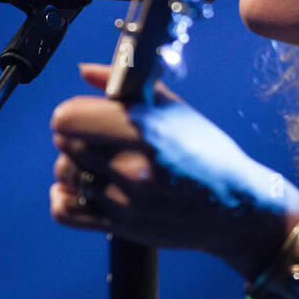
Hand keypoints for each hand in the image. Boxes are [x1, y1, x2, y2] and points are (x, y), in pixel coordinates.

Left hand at [49, 63, 298, 279]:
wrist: (235, 206)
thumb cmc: (207, 152)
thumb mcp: (174, 110)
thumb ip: (125, 87)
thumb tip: (84, 71)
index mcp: (145, 129)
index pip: (68, 118)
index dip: (73, 113)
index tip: (85, 116)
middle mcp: (132, 165)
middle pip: (64, 143)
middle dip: (75, 137)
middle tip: (96, 140)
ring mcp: (125, 200)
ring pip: (63, 175)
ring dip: (73, 168)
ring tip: (97, 165)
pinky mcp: (121, 227)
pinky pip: (64, 210)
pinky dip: (66, 198)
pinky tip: (85, 190)